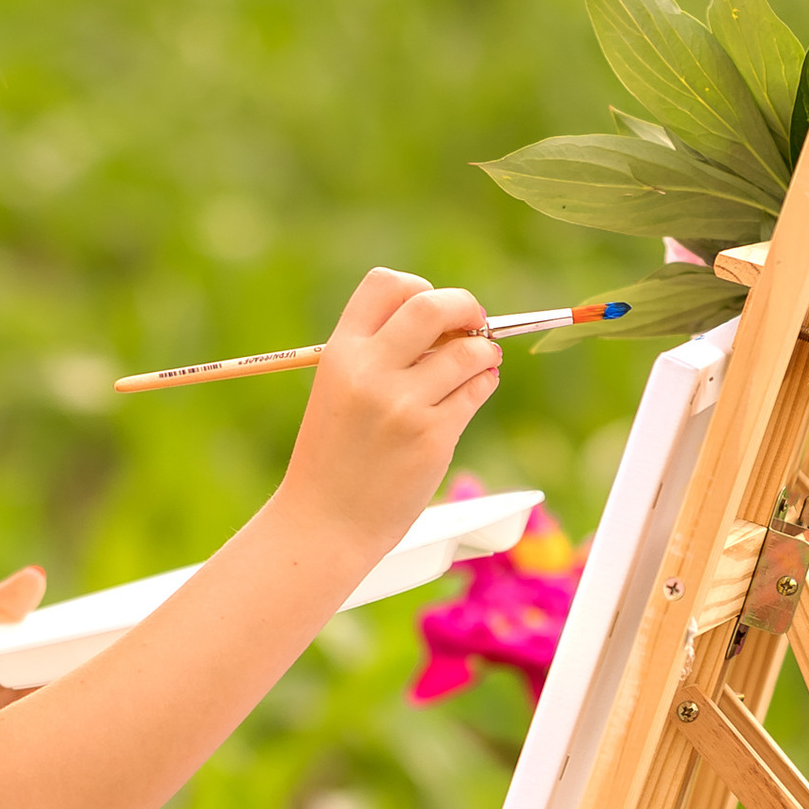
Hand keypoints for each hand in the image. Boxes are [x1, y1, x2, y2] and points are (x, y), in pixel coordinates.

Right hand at [280, 268, 500, 554]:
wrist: (325, 523)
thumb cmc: (334, 457)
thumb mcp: (336, 391)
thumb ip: (379, 354)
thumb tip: (451, 321)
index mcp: (340, 354)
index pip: (386, 285)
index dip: (418, 289)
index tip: (431, 315)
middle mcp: (370, 372)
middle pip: (433, 306)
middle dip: (465, 306)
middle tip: (474, 322)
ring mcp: (403, 406)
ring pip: (468, 351)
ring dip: (483, 351)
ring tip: (479, 362)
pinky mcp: (433, 437)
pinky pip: (477, 390)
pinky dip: (484, 383)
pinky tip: (475, 389)